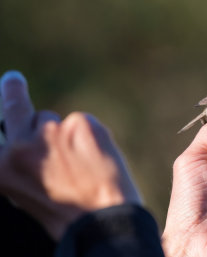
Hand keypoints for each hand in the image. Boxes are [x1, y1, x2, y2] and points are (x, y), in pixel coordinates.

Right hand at [0, 71, 140, 239]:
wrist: (102, 219)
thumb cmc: (66, 213)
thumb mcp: (28, 191)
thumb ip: (23, 163)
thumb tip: (28, 138)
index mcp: (2, 167)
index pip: (0, 125)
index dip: (5, 102)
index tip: (8, 83)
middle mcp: (21, 145)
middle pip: (21, 109)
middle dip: (15, 92)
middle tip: (13, 80)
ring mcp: (52, 132)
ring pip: (57, 121)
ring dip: (66, 136)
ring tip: (82, 164)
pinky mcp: (81, 124)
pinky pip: (83, 123)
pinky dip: (90, 137)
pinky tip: (97, 159)